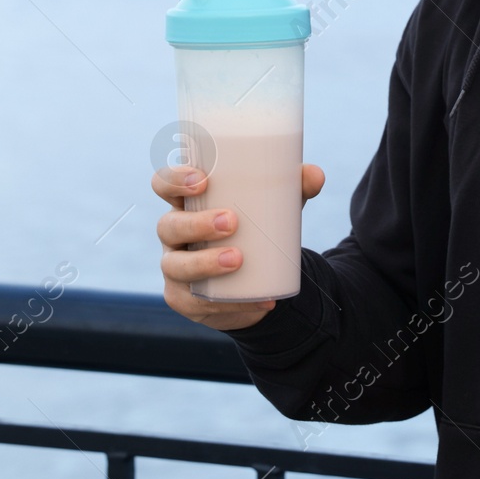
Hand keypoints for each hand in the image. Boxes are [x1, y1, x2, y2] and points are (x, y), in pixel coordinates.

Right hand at [153, 162, 325, 331]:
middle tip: (231, 222)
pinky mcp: (184, 299)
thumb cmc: (256, 228)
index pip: (164, 184)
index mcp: (188, 203)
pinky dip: (229, 303)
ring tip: (238, 260)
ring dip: (204, 263)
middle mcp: (174, 234)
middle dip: (196, 223)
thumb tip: (315, 175)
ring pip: (175, 265)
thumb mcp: (275, 206)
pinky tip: (257, 301)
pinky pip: (195, 302)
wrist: (255, 280)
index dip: (174, 179)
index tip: (202, 180)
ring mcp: (175, 267)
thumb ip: (294, 187)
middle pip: (169, 225)